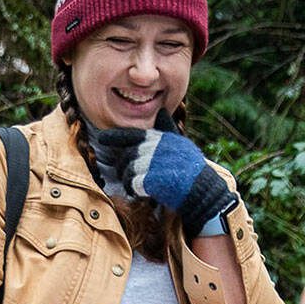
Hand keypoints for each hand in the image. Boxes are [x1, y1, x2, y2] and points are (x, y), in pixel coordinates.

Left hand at [95, 112, 235, 236]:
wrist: (202, 189)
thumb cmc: (191, 168)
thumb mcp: (180, 143)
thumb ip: (167, 128)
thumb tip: (162, 111)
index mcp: (160, 138)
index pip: (132, 134)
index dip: (114, 136)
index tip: (101, 138)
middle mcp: (154, 148)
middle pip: (126, 156)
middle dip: (123, 167)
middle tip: (128, 175)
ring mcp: (152, 163)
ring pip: (127, 171)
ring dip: (128, 180)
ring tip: (136, 185)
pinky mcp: (151, 179)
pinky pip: (132, 183)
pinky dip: (133, 189)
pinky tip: (141, 192)